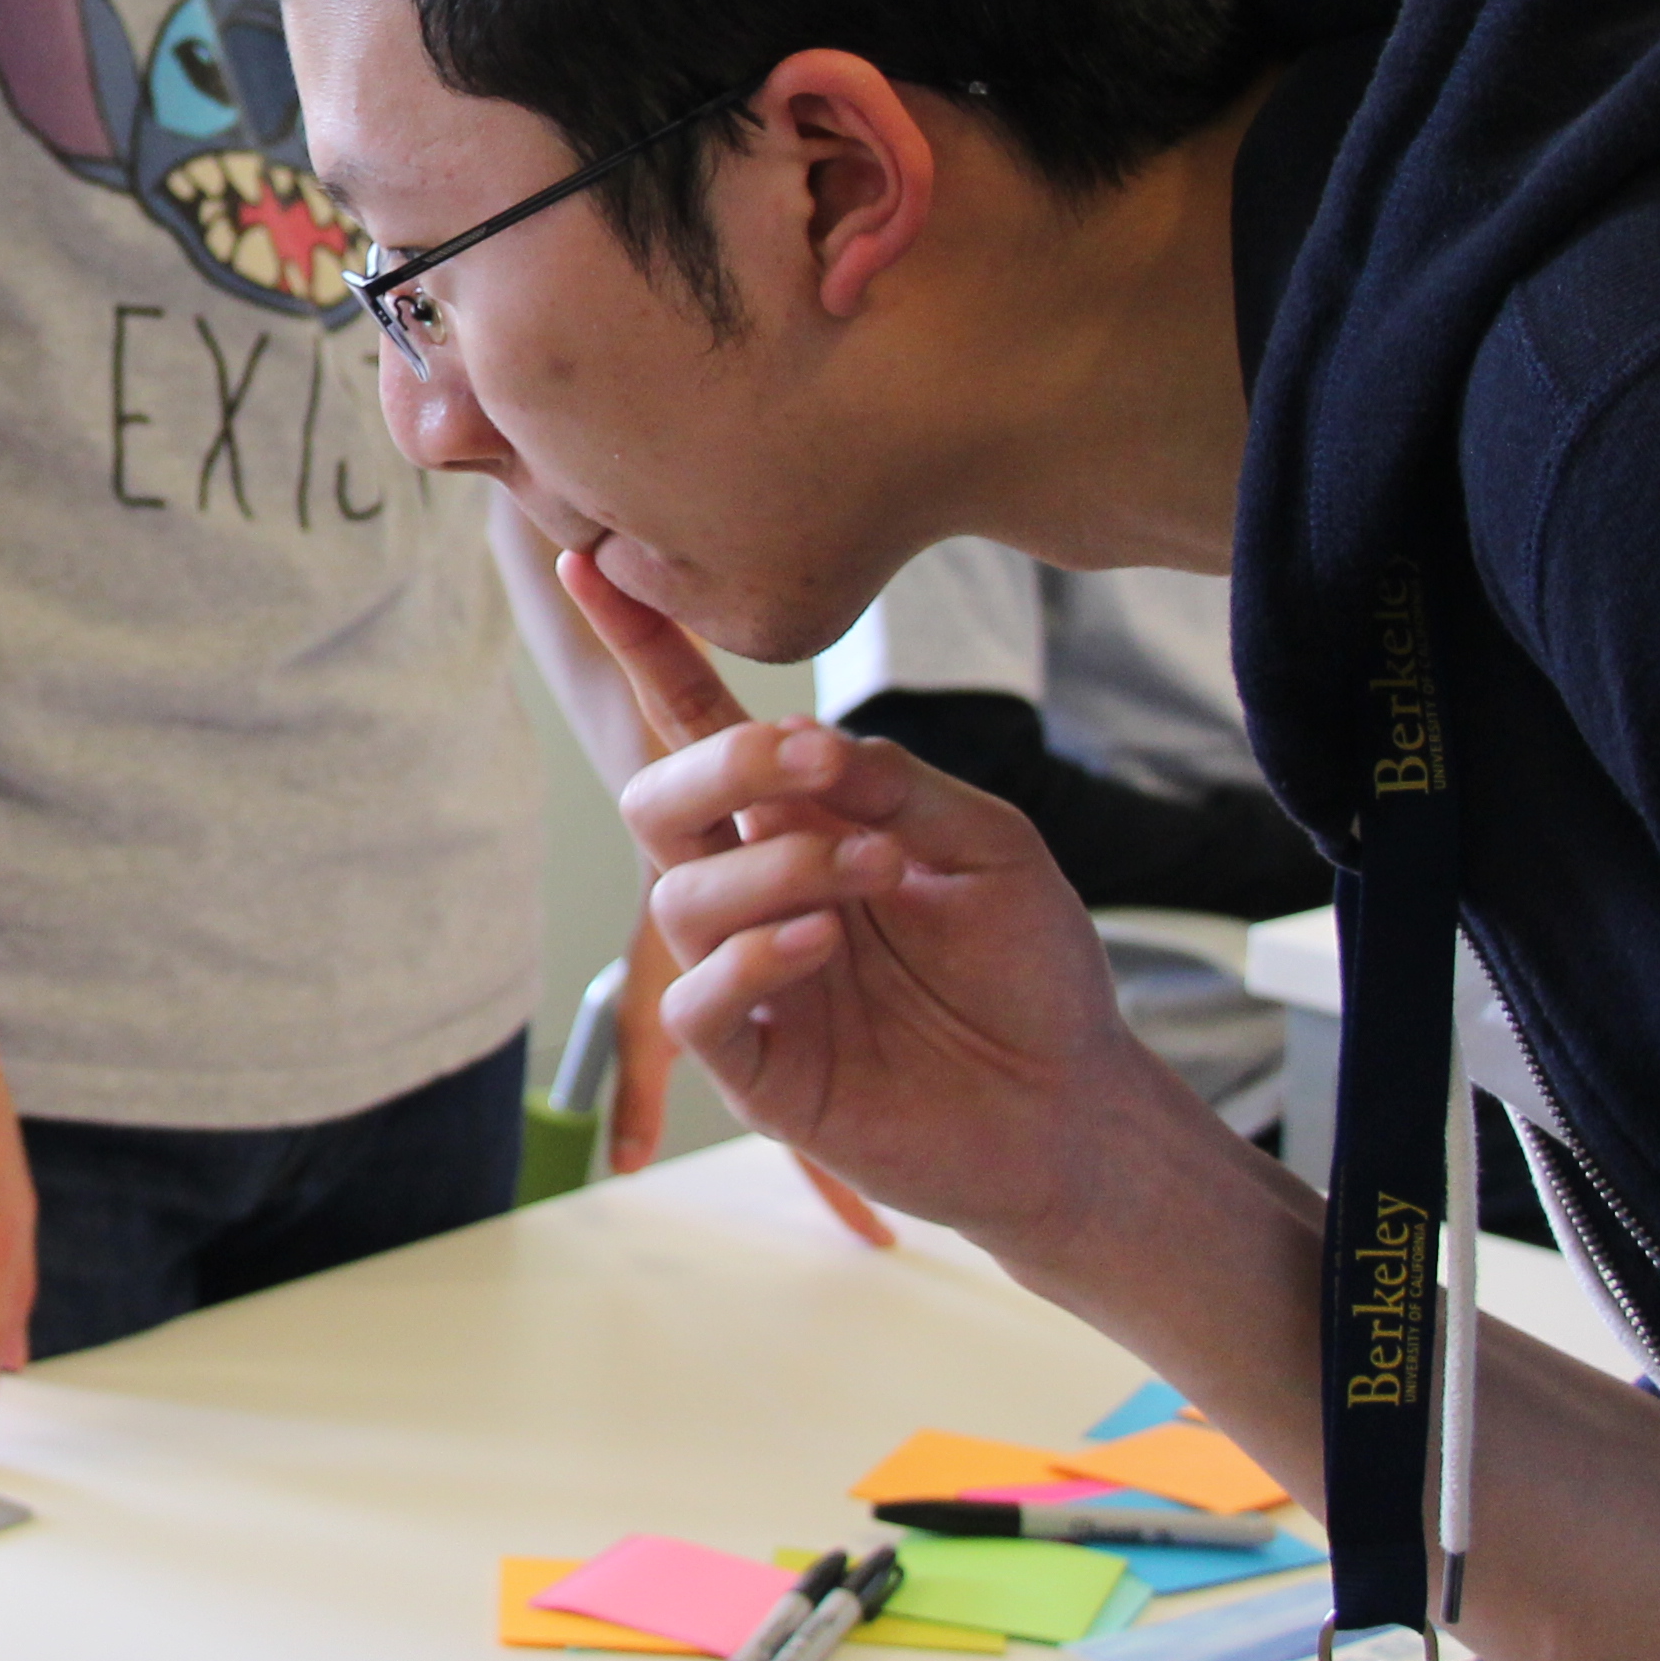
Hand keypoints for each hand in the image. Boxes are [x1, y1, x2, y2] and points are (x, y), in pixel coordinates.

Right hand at [557, 547, 1154, 1259]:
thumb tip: (806, 743)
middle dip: (723, 764)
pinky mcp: (754, 1066)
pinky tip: (820, 945)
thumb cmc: (1027, 967)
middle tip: (813, 758)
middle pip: (662, 797)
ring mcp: (746, 977)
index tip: (590, 559)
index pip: (697, 723)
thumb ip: (896, 784)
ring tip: (875, 873)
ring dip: (775, 865)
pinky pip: (696, 1001)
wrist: (1069, 1101)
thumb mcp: (987, 843)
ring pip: (681, 894)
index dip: (642, 647)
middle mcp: (755, 888)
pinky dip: (749, 958)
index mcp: (800, 821)